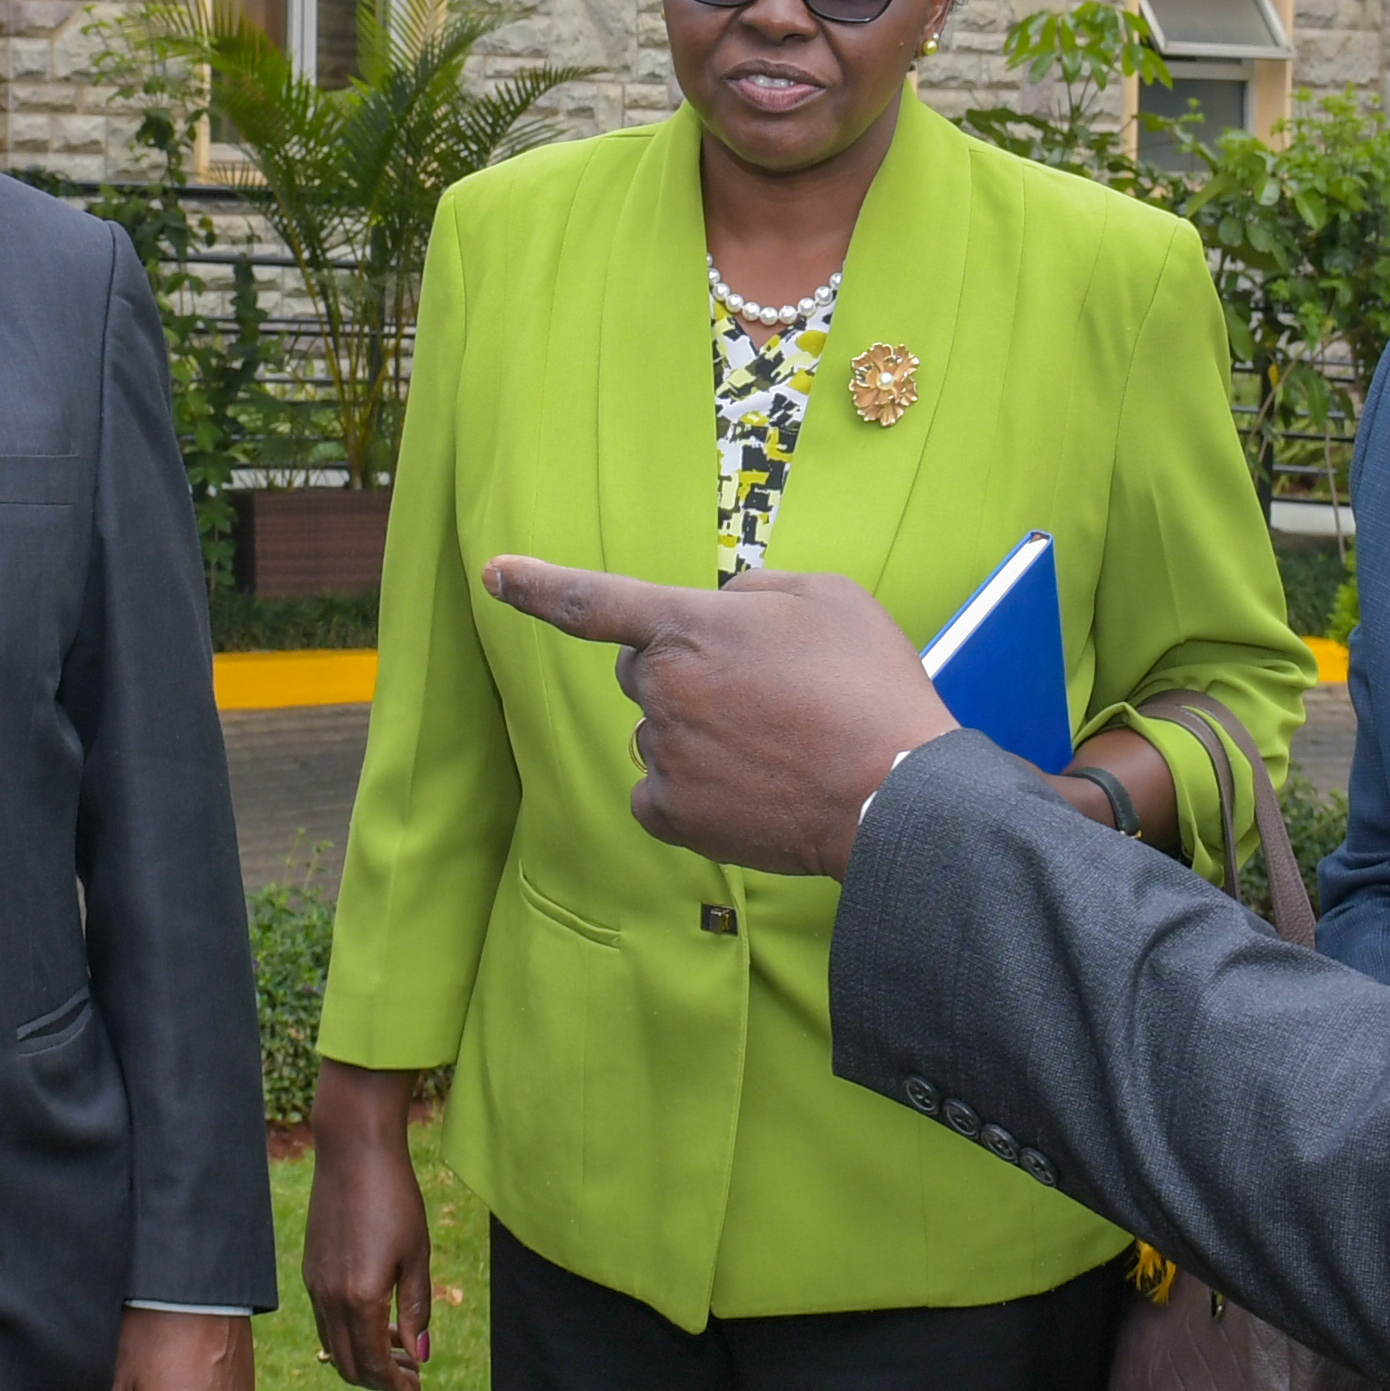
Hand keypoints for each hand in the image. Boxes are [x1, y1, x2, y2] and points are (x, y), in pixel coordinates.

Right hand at [302, 1062, 437, 1390]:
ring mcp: (315, 1286)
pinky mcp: (310, 1272)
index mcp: (361, 1299)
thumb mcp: (418, 1256)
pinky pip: (325, 1322)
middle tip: (412, 1383)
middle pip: (351, 1365)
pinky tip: (374, 1325)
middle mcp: (330, 1299)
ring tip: (398, 1356)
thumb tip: (420, 1356)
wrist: (353, 1153)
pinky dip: (349, 1336)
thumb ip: (417, 1309)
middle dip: (381, 1382)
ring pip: (335, 1346)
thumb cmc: (395, 1199)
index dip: (396, 1390)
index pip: (376, 1365)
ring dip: (364, 1360)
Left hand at [477, 561, 955, 880]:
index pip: (593, 600)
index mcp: (690, 625)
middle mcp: (663, 688)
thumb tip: (724, 607)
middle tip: (760, 694)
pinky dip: (690, 790)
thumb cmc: (871, 687)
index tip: (493, 575)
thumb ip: (757, 590)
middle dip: (681, 673)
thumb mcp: (829, 598)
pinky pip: (657, 793)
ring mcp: (664, 754)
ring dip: (697, 732)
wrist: (895, 794)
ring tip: (776, 746)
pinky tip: (747, 789)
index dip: (536, 585)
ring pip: (658, 733)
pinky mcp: (672, 815)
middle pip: (640, 672)